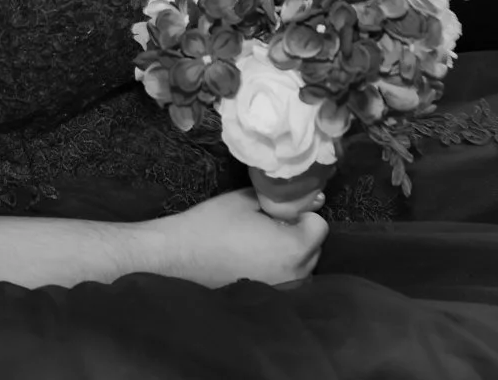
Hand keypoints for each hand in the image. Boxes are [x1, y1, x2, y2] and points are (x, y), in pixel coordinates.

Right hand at [152, 188, 328, 287]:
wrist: (178, 258)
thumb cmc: (212, 225)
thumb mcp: (247, 200)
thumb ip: (281, 199)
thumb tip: (310, 199)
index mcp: (294, 248)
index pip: (319, 226)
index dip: (301, 215)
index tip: (278, 212)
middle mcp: (296, 274)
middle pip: (314, 247)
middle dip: (298, 233)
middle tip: (268, 224)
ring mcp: (283, 290)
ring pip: (302, 265)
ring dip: (290, 253)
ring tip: (259, 243)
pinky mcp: (269, 299)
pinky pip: (287, 279)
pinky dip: (278, 268)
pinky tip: (253, 260)